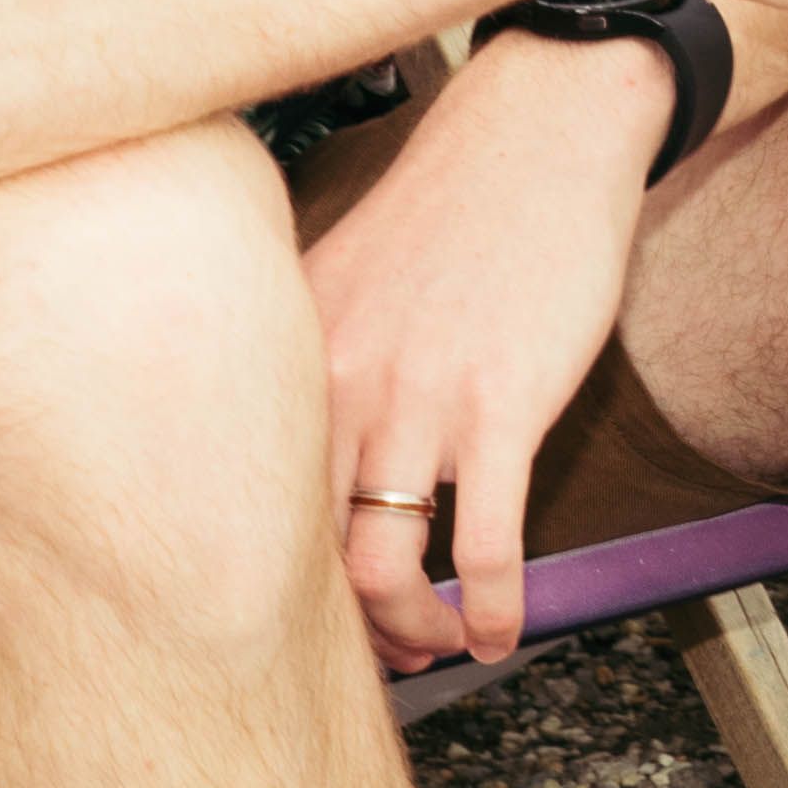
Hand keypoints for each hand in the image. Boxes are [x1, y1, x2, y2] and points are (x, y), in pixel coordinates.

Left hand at [306, 37, 672, 669]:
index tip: (300, 612)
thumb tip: (308, 450)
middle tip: (379, 655)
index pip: (245, 500)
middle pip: (304, 553)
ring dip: (412, 632)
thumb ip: (320, 361)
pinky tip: (502, 631)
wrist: (542, 132)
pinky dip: (490, 607)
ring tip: (440, 646)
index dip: (267, 579)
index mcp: (292, 356)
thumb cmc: (456, 207)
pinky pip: (485, 542)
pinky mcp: (501, 405)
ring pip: (385, 566)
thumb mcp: (349, 277)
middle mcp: (336, 385)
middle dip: (341, 628)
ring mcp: (417, 399)